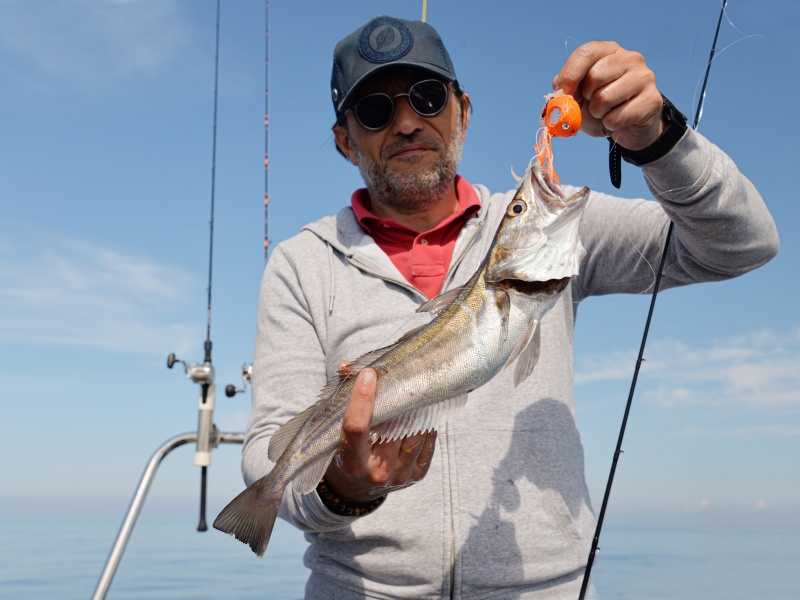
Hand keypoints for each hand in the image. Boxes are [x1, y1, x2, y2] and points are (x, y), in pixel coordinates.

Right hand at [322, 361, 436, 502]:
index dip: (362, 398)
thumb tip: (346, 366)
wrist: (357, 489)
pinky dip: (426, 425)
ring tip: (414, 392)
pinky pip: (428, 443)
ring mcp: (400, 476)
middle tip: (401, 377)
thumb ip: (342, 398)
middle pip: (392, 427)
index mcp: (351, 462)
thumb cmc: (346, 452)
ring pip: (415, 433)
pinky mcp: (417, 475)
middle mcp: (377, 473)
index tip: (368, 374)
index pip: (356, 427)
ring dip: (416, 411)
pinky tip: (422, 413)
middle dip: (397, 400)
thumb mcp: (336, 431)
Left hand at [553, 41, 663, 150]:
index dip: (570, 74)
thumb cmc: (602, 108)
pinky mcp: (652, 99)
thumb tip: (559, 92)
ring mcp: (644, 77)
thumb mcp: (579, 96)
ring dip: (597, 113)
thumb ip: (566, 90)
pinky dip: (610, 125)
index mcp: (609, 50)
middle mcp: (630, 58)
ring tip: (606, 113)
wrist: (629, 128)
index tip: (562, 93)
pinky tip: (618, 121)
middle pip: (594, 77)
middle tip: (593, 104)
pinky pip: (617, 117)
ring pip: (604, 98)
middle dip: (586, 98)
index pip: (586, 52)